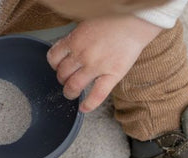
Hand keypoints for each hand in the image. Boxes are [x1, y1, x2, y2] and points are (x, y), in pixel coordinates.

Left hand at [47, 15, 162, 111]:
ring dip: (69, 92)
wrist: (134, 21)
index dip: (54, 65)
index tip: (58, 67)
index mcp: (74, 41)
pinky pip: (97, 95)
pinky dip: (88, 104)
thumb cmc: (112, 19)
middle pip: (62, 74)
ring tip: (71, 93)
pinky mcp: (112, 75)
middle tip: (66, 80)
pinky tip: (84, 108)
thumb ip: (76, 38)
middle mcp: (82, 55)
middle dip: (62, 79)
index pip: (53, 58)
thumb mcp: (86, 24)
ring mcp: (96, 67)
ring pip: (74, 86)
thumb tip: (69, 48)